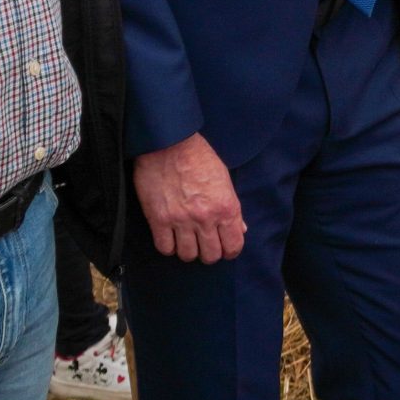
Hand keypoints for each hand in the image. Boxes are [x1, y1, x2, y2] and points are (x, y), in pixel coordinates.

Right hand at [134, 133, 245, 262]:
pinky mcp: (158, 219)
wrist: (169, 143)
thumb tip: (241, 229)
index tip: (224, 248)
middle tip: (204, 244)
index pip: (234, 246)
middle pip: (211, 255)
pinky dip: (168, 246)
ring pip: (188, 255)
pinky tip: (170, 237)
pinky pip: (165, 248)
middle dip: (209, 253)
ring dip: (188, 251)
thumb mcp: (224, 180)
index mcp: (226, 208)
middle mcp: (206, 218)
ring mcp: (181, 220)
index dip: (230, 251)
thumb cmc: (199, 157)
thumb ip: (233, 209)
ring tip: (187, 241)